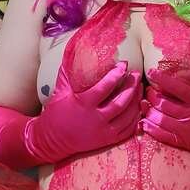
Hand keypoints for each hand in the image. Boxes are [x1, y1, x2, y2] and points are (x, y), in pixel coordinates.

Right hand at [26, 61, 142, 161]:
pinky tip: (137, 107)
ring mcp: (103, 132)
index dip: (117, 74)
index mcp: (84, 104)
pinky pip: (127, 130)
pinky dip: (135, 118)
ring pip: (127, 116)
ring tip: (139, 88)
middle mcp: (96, 119)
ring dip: (136, 101)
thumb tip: (70, 49)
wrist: (51, 141)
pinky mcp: (107, 140)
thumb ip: (67, 71)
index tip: (123, 64)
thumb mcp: (60, 91)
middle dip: (131, 87)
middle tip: (136, 75)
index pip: (105, 87)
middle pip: (121, 102)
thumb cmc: (55, 114)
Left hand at [139, 68, 189, 153]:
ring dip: (149, 109)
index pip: (177, 87)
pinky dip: (150, 128)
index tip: (151, 72)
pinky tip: (144, 121)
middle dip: (152, 95)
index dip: (162, 79)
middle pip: (164, 103)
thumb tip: (181, 78)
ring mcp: (186, 130)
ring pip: (160, 118)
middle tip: (148, 90)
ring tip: (144, 103)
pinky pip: (162, 135)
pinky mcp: (183, 141)